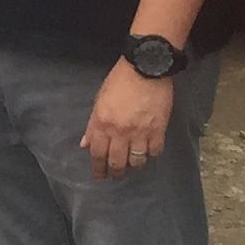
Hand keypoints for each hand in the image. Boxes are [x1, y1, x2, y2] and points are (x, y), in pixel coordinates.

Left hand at [80, 60, 174, 177]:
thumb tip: (85, 144)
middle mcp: (120, 131)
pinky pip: (154, 151)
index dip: (98, 168)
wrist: (146, 68)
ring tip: (132, 166)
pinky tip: (148, 153)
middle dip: (115, 173)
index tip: (99, 176)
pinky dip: (151, 155)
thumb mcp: (99, 100)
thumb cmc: (120, 81)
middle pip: (116, 162)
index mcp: (102, 123)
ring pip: (136, 161)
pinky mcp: (158, 130)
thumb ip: (92, 125)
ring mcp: (140, 132)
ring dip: (133, 166)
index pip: (97, 153)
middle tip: (115, 176)